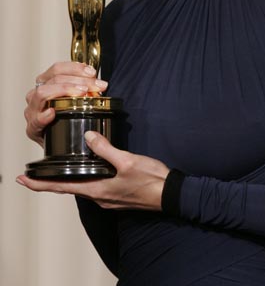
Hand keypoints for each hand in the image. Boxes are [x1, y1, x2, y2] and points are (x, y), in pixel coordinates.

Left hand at [16, 131, 169, 210]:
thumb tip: (89, 137)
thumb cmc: (151, 181)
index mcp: (97, 190)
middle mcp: (99, 197)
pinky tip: (87, 168)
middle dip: (50, 180)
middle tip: (34, 173)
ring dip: (67, 179)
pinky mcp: (116, 194)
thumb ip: (106, 149)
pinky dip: (83, 178)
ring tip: (57, 169)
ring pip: (81, 186)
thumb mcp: (128, 161)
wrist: (170, 194)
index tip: (23, 180)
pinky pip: (94, 185)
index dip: (40, 184)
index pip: (61, 188)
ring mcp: (107, 197)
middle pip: (67, 188)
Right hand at [25, 62, 107, 145]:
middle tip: (96, 86)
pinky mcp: (32, 128)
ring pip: (42, 93)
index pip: (57, 69)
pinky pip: (35, 119)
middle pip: (54, 79)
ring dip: (64, 90)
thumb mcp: (75, 99)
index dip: (75, 68)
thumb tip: (99, 82)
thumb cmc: (68, 118)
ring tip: (81, 94)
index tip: (92, 73)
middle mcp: (36, 94)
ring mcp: (33, 110)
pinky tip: (52, 113)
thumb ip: (83, 88)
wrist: (61, 145)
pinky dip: (43, 115)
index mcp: (46, 84)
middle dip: (78, 80)